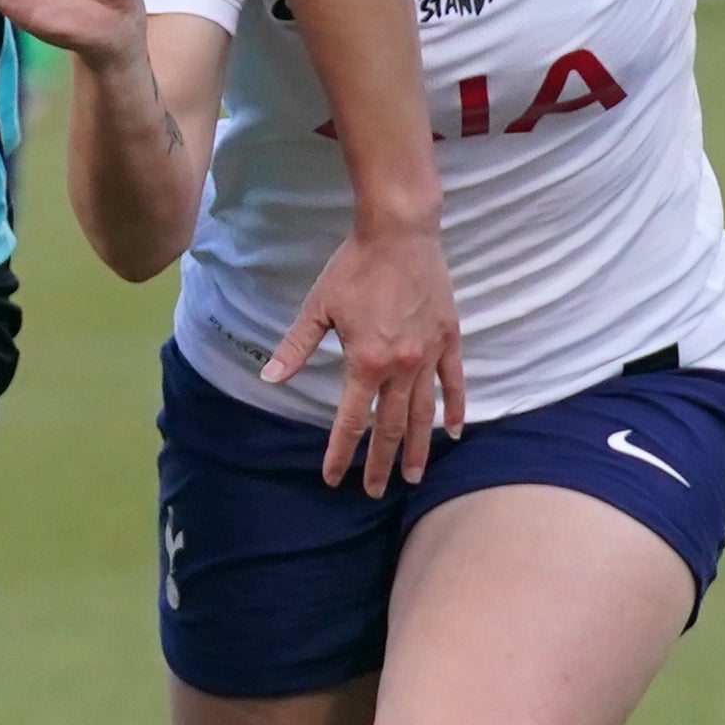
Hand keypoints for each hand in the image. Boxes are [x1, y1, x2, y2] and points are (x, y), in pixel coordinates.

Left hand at [273, 216, 465, 495]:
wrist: (399, 233)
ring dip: (418, 448)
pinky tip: (454, 433)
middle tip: (375, 492)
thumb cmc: (354, 267)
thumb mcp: (318, 308)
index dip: (341, 452)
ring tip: (414, 477)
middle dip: (380, 463)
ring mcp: (428, 354)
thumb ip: (296, 347)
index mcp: (366, 362)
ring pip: (424, 412)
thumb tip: (269, 378)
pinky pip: (454, 382)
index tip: (334, 478)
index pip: (352, 420)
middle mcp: (401, 365)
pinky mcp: (448, 338)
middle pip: (390, 427)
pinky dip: (455, 409)